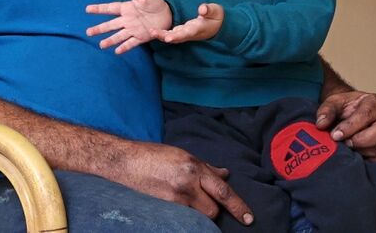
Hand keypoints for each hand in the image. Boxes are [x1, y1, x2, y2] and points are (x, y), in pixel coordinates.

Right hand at [86, 0, 172, 53]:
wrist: (168, 12)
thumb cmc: (155, 1)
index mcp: (127, 8)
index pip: (110, 8)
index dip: (99, 9)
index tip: (87, 9)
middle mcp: (127, 20)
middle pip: (111, 25)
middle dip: (100, 28)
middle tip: (88, 32)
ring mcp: (133, 29)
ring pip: (119, 35)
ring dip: (110, 40)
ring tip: (101, 45)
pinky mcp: (141, 37)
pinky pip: (131, 43)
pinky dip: (124, 47)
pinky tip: (117, 51)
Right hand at [119, 141, 253, 225]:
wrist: (126, 162)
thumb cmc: (154, 156)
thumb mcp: (183, 156)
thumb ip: (206, 167)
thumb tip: (225, 174)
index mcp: (194, 167)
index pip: (223, 191)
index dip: (238, 206)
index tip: (249, 218)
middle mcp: (187, 183)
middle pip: (213, 209)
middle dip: (213, 210)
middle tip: (207, 205)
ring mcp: (175, 197)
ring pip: (199, 216)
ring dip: (198, 212)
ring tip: (186, 201)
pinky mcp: (164, 207)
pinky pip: (183, 217)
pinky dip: (185, 214)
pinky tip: (177, 204)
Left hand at [156, 3, 223, 43]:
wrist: (218, 27)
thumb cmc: (216, 17)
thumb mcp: (216, 11)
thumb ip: (209, 10)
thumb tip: (202, 8)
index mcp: (198, 28)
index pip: (187, 33)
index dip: (177, 36)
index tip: (168, 38)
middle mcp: (190, 33)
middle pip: (176, 37)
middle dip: (164, 36)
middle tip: (153, 33)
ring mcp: (186, 33)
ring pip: (172, 36)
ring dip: (161, 35)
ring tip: (151, 32)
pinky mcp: (182, 31)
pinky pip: (171, 34)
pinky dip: (163, 34)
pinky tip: (153, 31)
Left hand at [315, 90, 375, 160]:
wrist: (353, 114)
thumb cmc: (346, 108)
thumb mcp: (334, 103)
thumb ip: (326, 111)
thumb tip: (321, 124)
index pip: (366, 115)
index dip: (350, 127)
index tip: (335, 135)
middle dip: (359, 141)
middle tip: (344, 143)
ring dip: (361, 151)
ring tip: (347, 147)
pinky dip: (366, 160)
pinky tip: (355, 154)